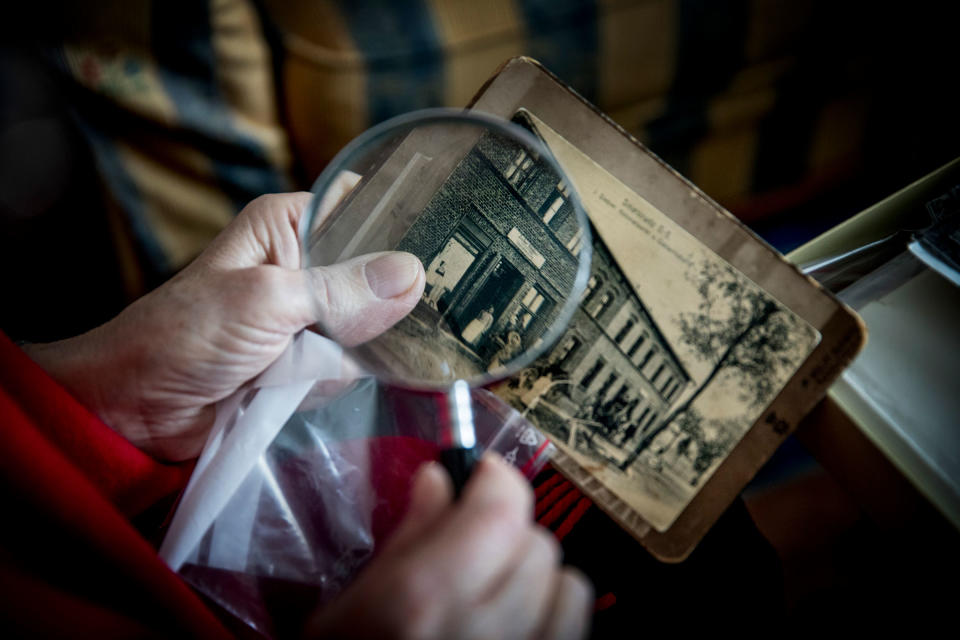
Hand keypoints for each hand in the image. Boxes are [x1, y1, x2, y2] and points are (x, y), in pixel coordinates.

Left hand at [26, 187, 424, 459]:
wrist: (139, 409)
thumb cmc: (183, 335)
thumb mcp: (263, 302)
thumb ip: (338, 292)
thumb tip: (412, 275)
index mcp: (290, 226)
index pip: (364, 208)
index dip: (404, 223)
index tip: (455, 243)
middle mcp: (306, 265)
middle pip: (377, 274)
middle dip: (384, 302)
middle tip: (404, 319)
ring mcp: (309, 316)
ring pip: (370, 327)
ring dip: (347, 351)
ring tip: (303, 361)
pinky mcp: (307, 360)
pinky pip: (350, 366)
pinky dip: (332, 380)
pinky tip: (301, 385)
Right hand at [306, 455, 592, 639]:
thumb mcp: (346, 616)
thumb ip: (403, 542)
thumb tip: (437, 480)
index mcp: (426, 602)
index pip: (501, 507)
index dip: (495, 480)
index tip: (480, 477)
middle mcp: (489, 632)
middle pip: (537, 541)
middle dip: (506, 533)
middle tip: (473, 546)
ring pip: (569, 584)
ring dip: (537, 579)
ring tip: (498, 595)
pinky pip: (575, 631)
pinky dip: (553, 618)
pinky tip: (516, 629)